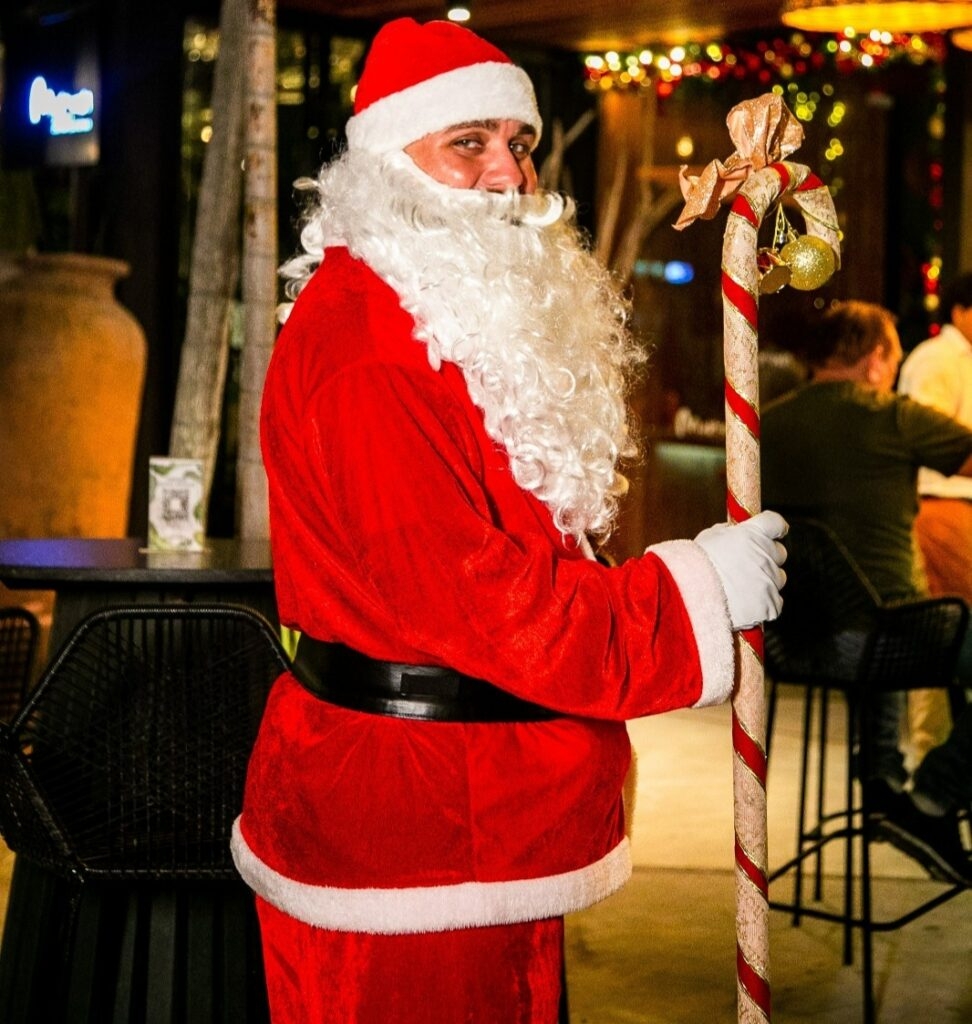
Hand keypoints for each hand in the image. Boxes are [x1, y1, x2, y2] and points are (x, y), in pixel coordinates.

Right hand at [694, 511, 787, 629]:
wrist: (691, 594)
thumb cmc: (696, 565)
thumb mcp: (709, 537)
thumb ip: (727, 532)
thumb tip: (733, 532)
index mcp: (753, 533)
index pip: (775, 523)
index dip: (775, 529)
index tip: (774, 533)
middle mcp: (766, 554)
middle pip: (779, 553)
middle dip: (767, 557)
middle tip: (748, 565)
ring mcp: (770, 580)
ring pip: (777, 578)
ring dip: (765, 581)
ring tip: (742, 588)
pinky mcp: (770, 604)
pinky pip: (774, 603)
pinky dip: (763, 604)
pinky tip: (745, 603)